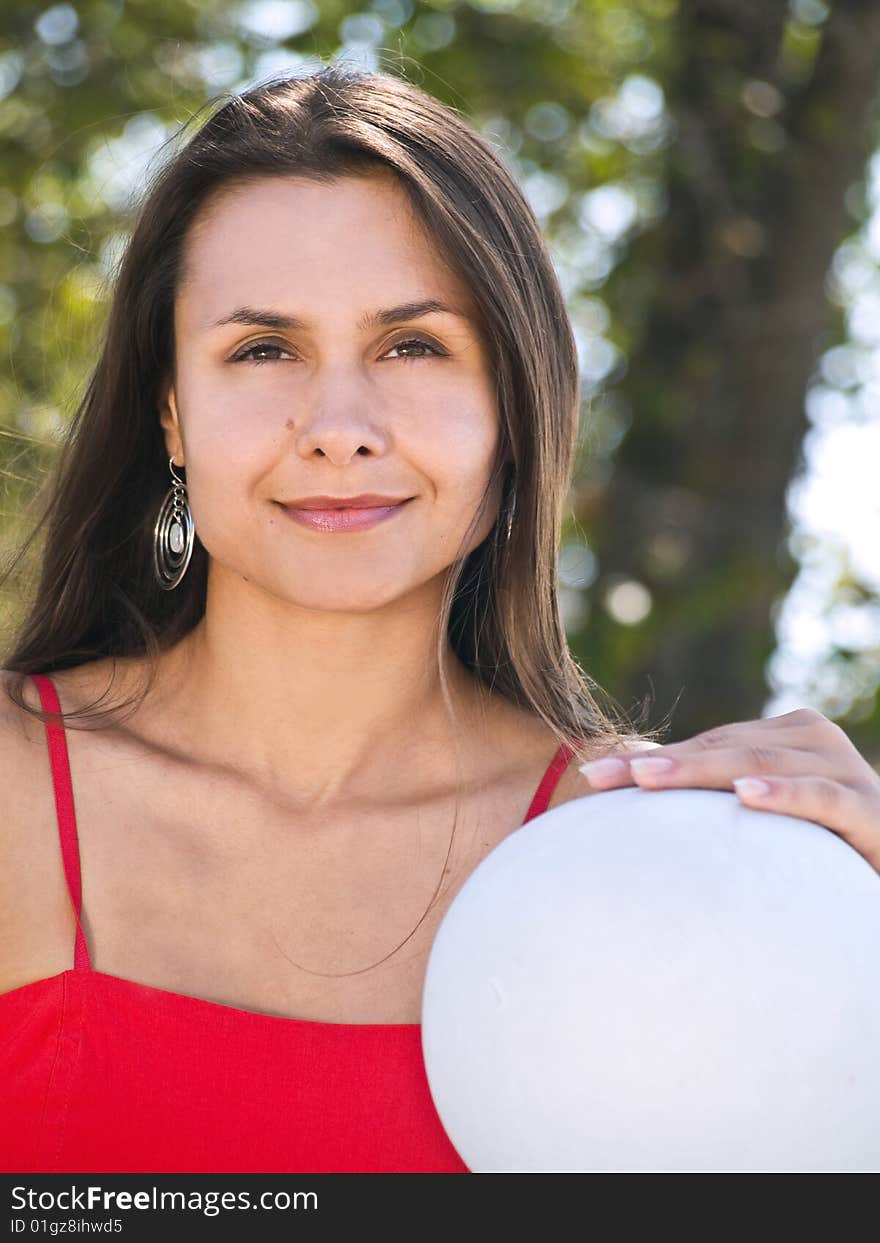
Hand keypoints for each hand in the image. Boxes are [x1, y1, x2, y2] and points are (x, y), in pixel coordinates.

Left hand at [579, 708, 879, 874]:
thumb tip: (633, 805)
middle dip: (660, 764)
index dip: (651, 759)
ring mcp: (844, 768)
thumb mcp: (770, 823)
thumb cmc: (826, 851)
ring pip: (759, 764)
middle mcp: (815, 738)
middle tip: (604, 779)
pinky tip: (746, 796)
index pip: (706, 743)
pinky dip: (784, 794)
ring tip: (649, 778)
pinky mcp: (869, 809)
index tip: (593, 779)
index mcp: (787, 734)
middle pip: (724, 748)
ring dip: (702, 770)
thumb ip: (720, 804)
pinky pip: (820, 798)